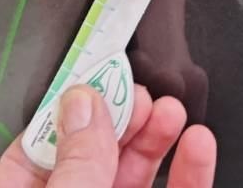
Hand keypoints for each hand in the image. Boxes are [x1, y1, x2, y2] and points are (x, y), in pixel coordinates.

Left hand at [0, 85, 216, 187]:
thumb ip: (76, 163)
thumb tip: (85, 105)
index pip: (44, 143)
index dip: (73, 104)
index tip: (96, 71)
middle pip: (98, 150)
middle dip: (122, 114)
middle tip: (139, 92)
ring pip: (138, 170)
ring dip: (158, 135)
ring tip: (171, 109)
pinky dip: (192, 170)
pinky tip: (198, 145)